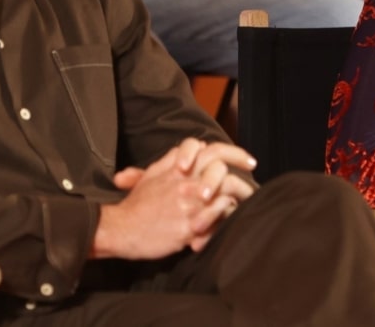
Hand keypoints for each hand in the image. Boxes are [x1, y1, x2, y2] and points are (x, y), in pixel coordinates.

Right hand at [99, 139, 256, 257]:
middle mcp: (183, 181)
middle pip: (220, 167)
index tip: (249, 161)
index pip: (208, 148)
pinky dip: (226, 217)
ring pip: (224, 191)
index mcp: (175, 167)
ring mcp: (187, 203)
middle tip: (253, 183)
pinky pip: (218, 217)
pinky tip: (228, 221)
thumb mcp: (151, 174)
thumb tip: (197, 145)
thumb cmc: (136, 204)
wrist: (121, 229)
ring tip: (246, 203)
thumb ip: (172, 158)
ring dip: (239, 197)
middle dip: (242, 173)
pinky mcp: (189, 225)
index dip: (233, 152)